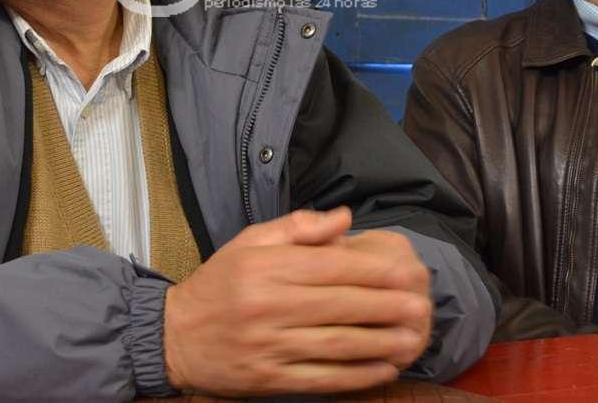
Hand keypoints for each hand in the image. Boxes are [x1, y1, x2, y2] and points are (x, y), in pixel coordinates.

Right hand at [163, 207, 432, 396]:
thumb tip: (345, 219)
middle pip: (340, 306)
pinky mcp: (269, 379)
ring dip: (381, 343)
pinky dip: (356, 376)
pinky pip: (321, 378)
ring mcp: (270, 346)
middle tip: (422, 306)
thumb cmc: (219, 283)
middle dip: (387, 306)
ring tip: (413, 338)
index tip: (407, 272)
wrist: (174, 336)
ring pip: (336, 344)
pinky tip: (383, 369)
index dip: (373, 271)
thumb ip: (298, 228)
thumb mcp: (249, 242)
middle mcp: (269, 306)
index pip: (330, 268)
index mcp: (266, 268)